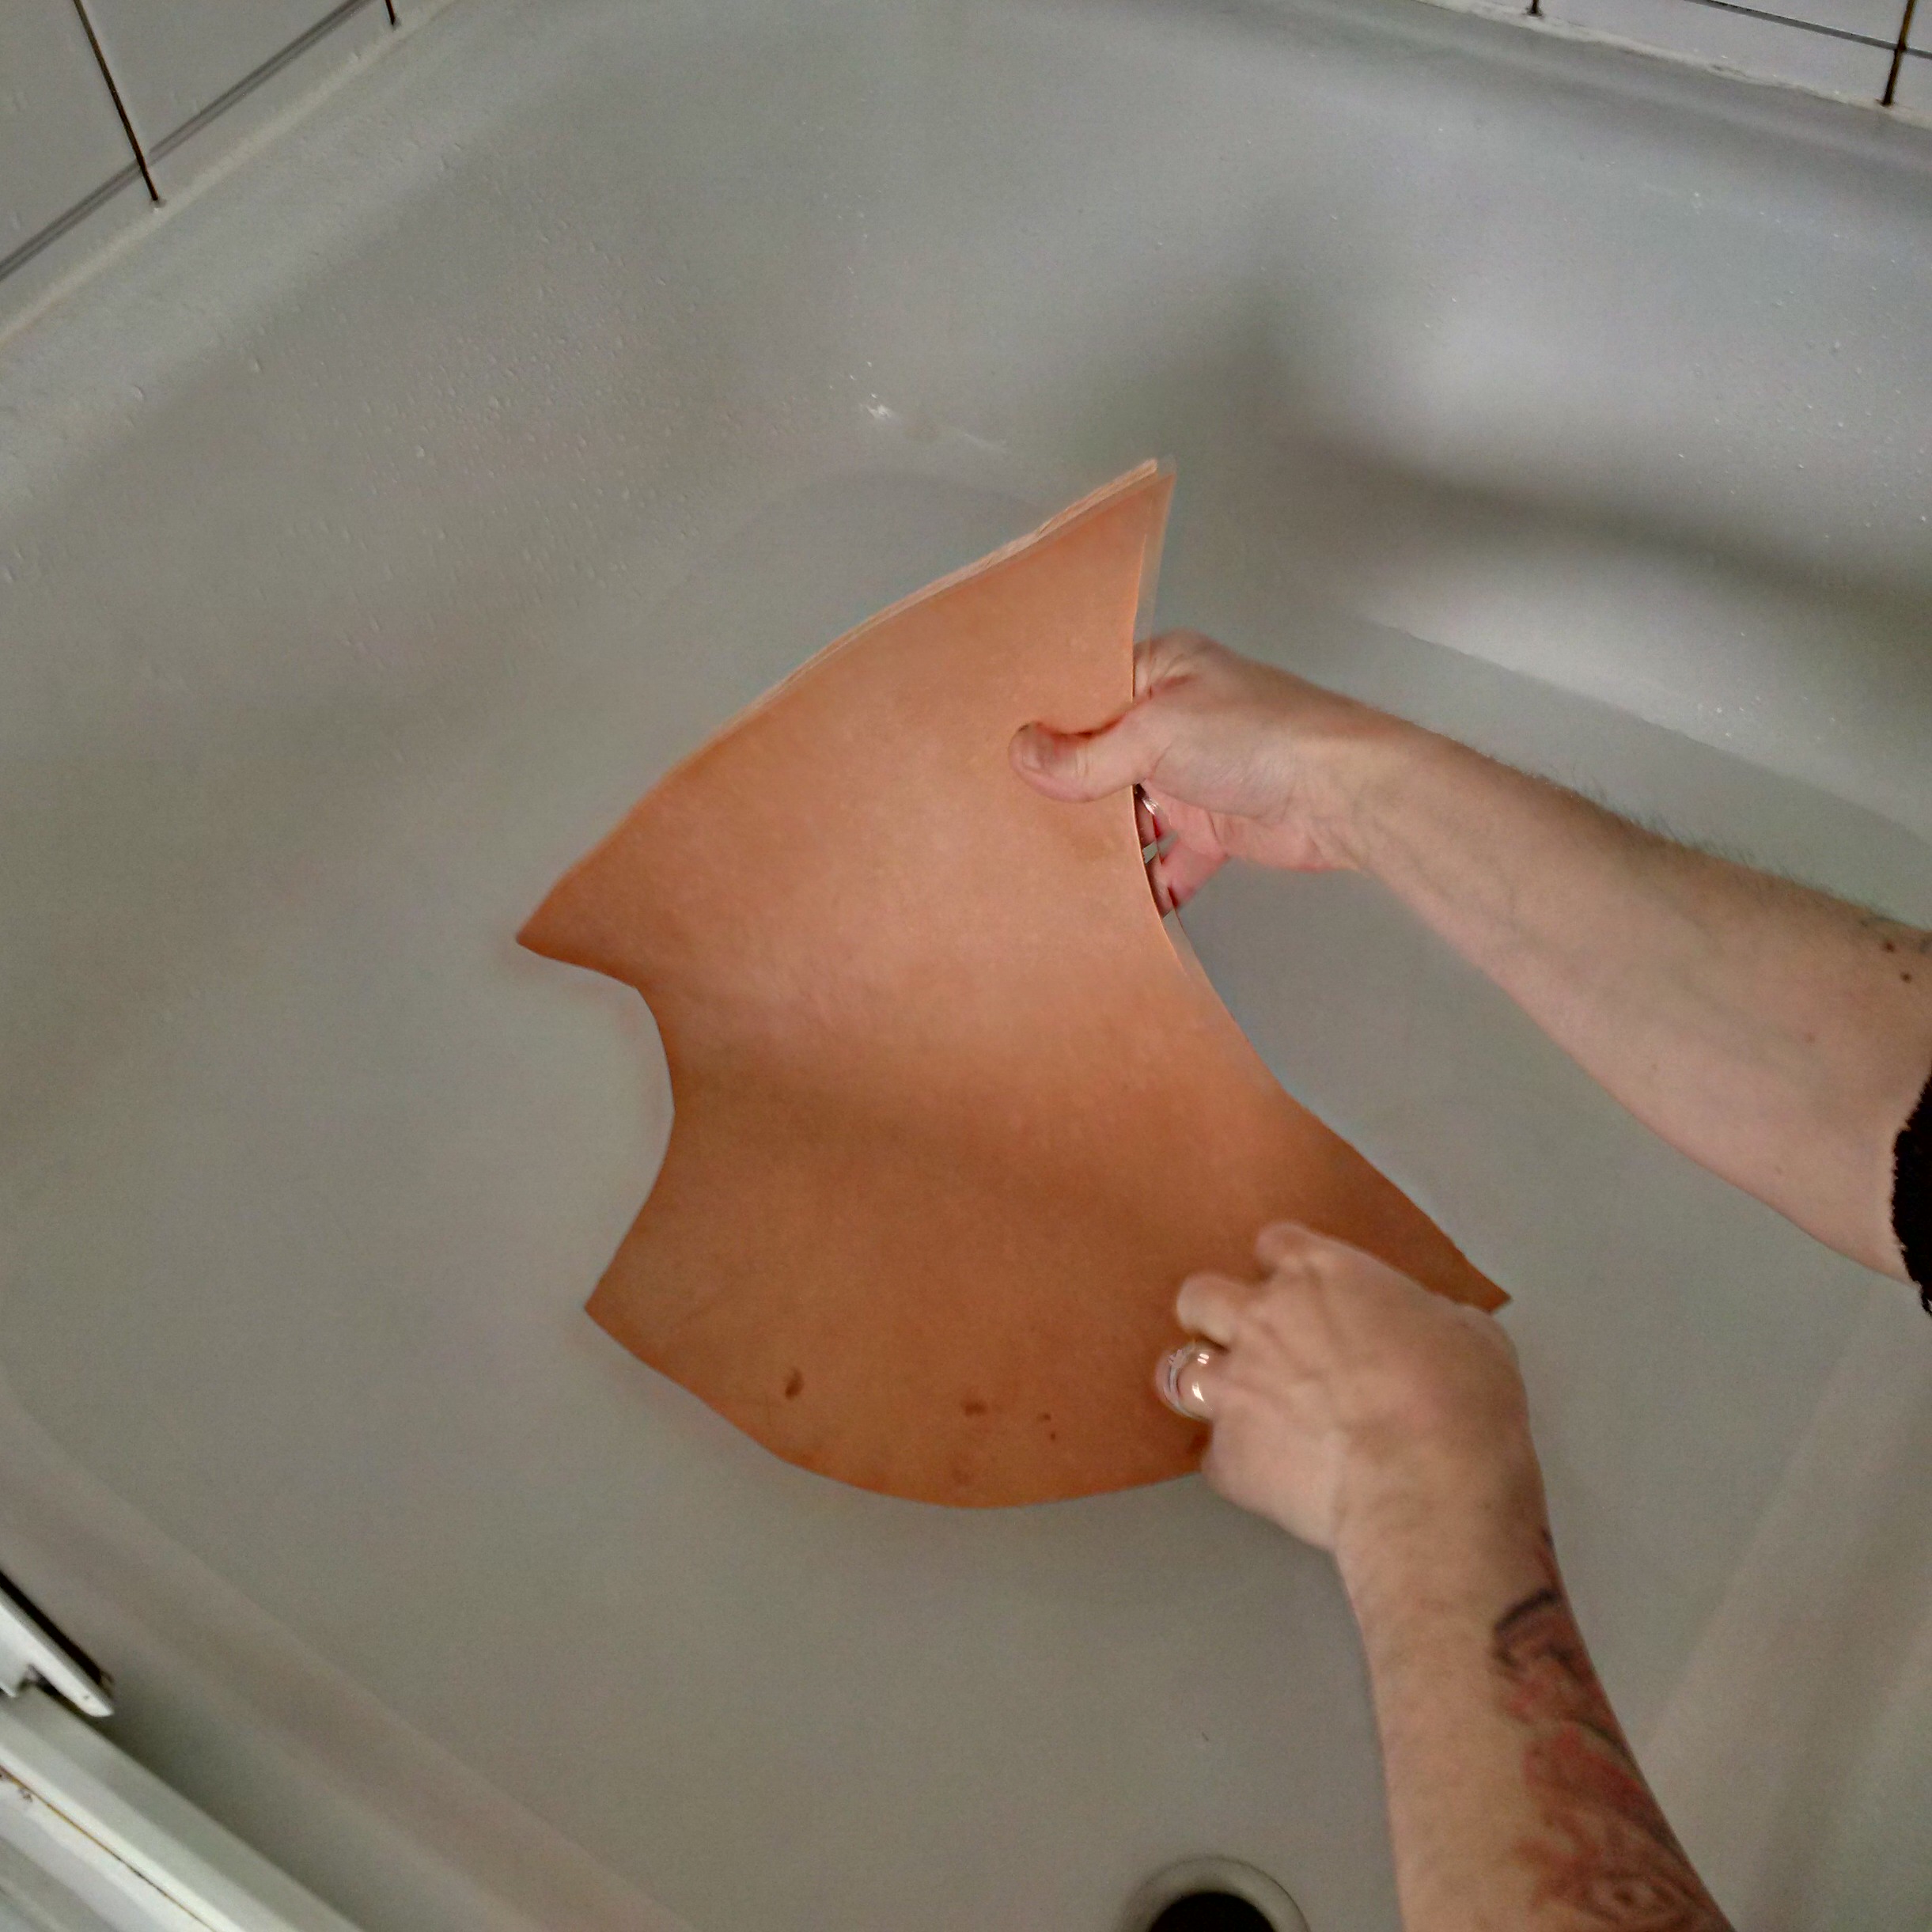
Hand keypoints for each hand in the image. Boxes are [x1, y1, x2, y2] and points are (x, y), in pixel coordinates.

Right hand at [1010, 631, 1398, 908]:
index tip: (994, 750)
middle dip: (1063, 789)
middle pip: (1100, 757)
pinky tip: (1109, 908)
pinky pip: (1167, 862)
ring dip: (1099, 842)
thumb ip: (1087, 755)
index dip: (1043, 720)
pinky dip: (1145, 885)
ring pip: (1129, 813)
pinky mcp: (1214, 829)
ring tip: (1042, 867)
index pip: (1085, 690)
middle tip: (1004, 816)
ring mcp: (1193, 776)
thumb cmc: (1258, 736)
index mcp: (1160, 672)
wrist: (1342, 794)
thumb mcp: (1155, 734)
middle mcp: (1174, 720)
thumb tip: (1022, 757)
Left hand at [1163, 1222, 1542, 1573]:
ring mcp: (1235, 1387)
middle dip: (1216, 1317)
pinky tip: (1270, 1478)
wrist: (1428, 1485)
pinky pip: (1212, 1456)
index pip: (1274, 1242)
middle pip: (1200, 1296)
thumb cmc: (1461, 1400)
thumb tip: (1423, 1331)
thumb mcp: (1469, 1331)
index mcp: (1320, 1274)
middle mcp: (1262, 1318)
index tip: (1301, 1291)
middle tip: (1251, 1345)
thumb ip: (1425, 1317)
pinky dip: (1237, 1463)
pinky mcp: (1228, 1456)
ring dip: (1208, 1386)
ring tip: (1240, 1410)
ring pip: (1179, 1371)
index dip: (1284, 1267)